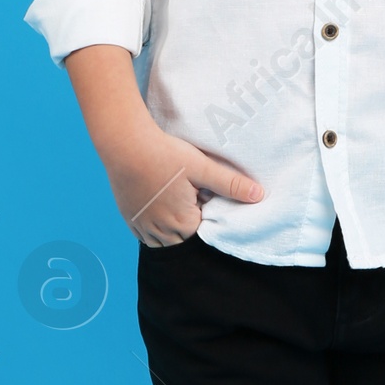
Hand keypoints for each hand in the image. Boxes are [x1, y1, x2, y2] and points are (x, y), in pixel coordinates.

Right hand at [105, 121, 264, 246]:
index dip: (208, 215)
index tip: (205, 197)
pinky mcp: (129, 219)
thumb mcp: (202, 167)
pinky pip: (146, 234)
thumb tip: (259, 196)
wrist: (125, 144)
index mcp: (183, 223)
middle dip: (191, 223)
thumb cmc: (164, 155)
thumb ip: (231, 184)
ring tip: (175, 199)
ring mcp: (142, 227)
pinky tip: (159, 203)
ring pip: (164, 240)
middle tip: (191, 195)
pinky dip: (155, 225)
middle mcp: (161, 232)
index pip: (205, 233)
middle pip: (185, 238)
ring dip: (173, 227)